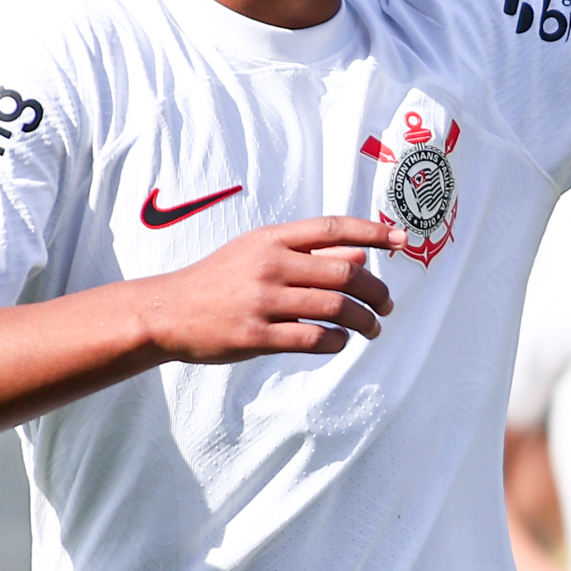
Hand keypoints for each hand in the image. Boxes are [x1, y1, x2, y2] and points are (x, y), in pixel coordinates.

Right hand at [135, 216, 404, 362]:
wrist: (167, 312)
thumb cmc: (218, 282)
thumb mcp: (258, 255)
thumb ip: (309, 253)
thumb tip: (362, 254)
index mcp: (272, 239)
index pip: (334, 228)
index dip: (374, 232)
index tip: (403, 241)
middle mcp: (269, 265)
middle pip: (344, 273)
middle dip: (376, 290)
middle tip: (387, 305)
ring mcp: (261, 301)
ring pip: (335, 308)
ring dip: (364, 321)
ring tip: (373, 329)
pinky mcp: (255, 336)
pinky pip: (312, 339)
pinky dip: (336, 342)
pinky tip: (341, 343)